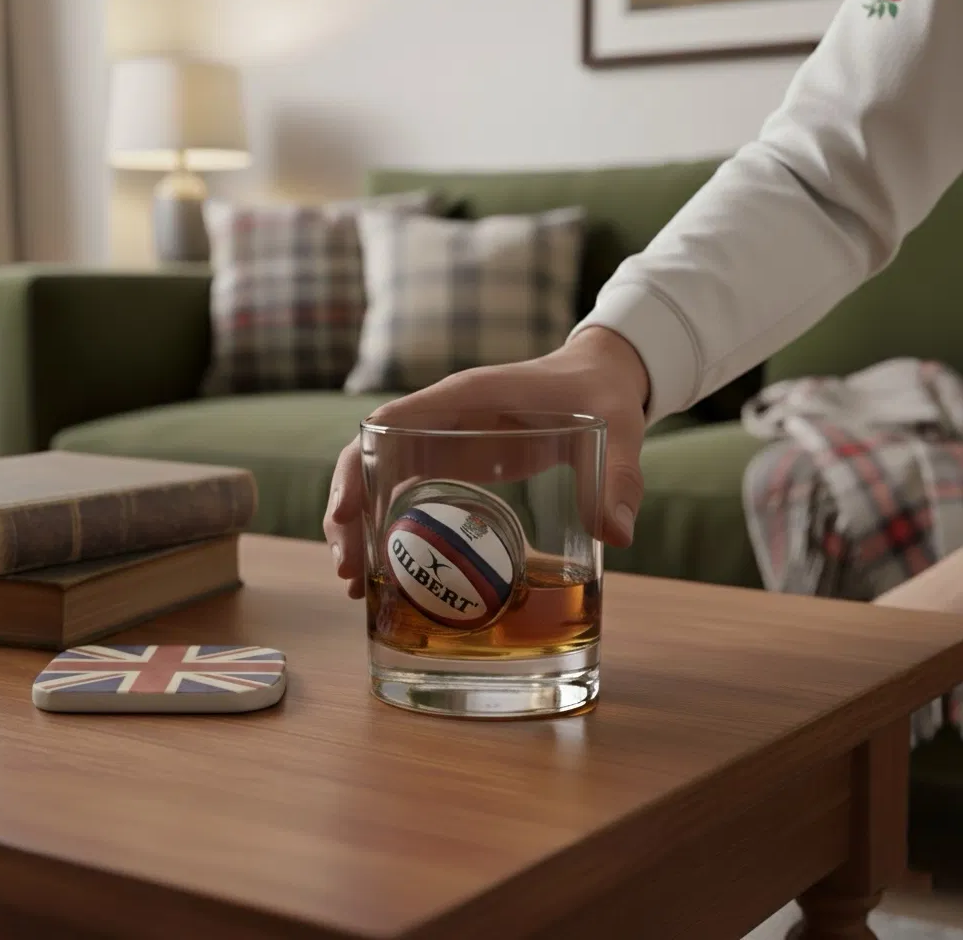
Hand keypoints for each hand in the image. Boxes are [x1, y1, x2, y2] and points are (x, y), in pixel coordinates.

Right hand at [323, 328, 650, 597]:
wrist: (600, 377)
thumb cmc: (601, 392)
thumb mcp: (616, 428)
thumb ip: (617, 477)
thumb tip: (615, 536)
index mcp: (467, 396)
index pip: (391, 422)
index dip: (359, 464)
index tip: (345, 513)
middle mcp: (442, 416)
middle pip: (367, 457)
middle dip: (347, 511)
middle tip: (348, 573)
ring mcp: (443, 438)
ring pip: (377, 477)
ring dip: (358, 526)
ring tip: (354, 585)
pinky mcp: (454, 459)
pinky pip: (405, 489)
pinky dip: (388, 526)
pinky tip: (389, 571)